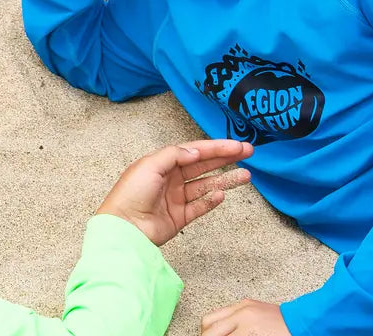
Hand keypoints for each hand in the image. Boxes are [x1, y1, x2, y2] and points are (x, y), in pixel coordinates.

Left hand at [96, 138, 253, 245]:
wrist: (124, 227)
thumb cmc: (130, 193)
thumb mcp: (150, 165)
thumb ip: (175, 155)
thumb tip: (196, 151)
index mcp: (161, 163)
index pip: (193, 151)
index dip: (216, 147)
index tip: (237, 146)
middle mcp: (170, 178)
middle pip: (203, 165)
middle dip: (225, 158)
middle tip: (248, 153)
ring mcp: (176, 198)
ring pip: (206, 185)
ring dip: (225, 180)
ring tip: (246, 175)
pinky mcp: (180, 216)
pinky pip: (200, 206)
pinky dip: (212, 200)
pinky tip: (222, 194)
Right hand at [201, 300, 289, 335]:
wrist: (303, 322)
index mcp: (248, 328)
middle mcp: (241, 313)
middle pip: (209, 327)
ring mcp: (242, 306)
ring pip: (210, 317)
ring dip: (208, 330)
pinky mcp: (245, 302)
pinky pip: (222, 311)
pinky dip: (218, 321)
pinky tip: (222, 330)